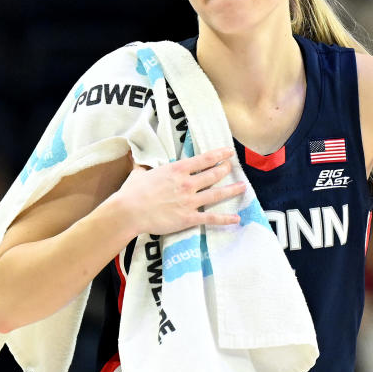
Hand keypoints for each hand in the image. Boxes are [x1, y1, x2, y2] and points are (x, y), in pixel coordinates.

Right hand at [112, 147, 245, 235]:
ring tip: (243, 187)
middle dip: (225, 170)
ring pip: (217, 194)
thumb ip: (144, 167)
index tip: (229, 152)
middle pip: (213, 175)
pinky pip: (211, 218)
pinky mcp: (189, 218)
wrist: (129, 211)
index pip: (204, 159)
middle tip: (232, 168)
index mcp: (177, 170)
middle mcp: (188, 183)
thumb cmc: (132, 192)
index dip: (219, 154)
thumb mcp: (139, 173)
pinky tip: (236, 218)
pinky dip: (225, 219)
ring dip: (232, 190)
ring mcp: (190, 201)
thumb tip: (139, 162)